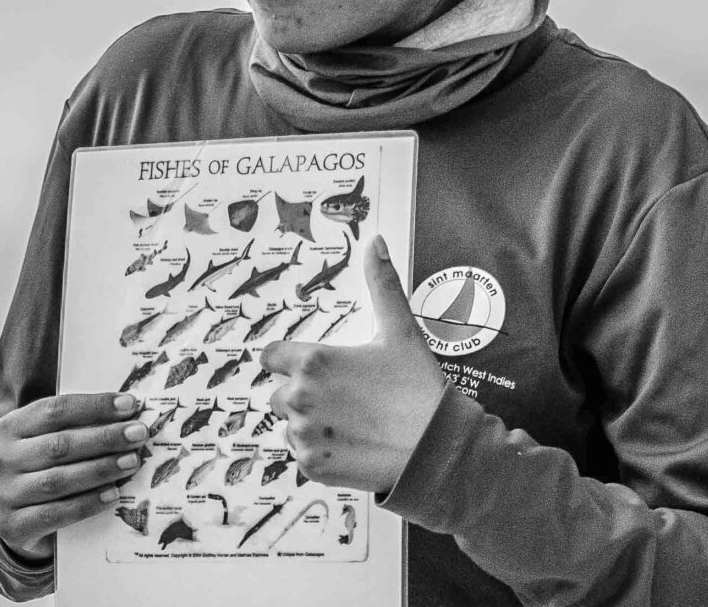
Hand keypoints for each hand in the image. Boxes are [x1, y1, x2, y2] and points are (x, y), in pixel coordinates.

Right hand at [0, 392, 147, 559]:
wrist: (16, 516)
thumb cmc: (43, 465)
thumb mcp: (49, 438)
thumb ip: (79, 424)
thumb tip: (129, 411)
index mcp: (9, 427)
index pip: (55, 410)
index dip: (95, 406)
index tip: (130, 404)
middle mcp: (0, 460)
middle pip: (59, 444)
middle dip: (105, 437)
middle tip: (138, 434)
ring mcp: (2, 495)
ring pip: (58, 480)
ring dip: (100, 469)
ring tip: (132, 461)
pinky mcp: (11, 527)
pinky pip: (54, 514)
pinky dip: (87, 504)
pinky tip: (113, 495)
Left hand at [260, 235, 445, 492]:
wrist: (436, 449)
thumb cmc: (418, 387)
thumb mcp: (400, 330)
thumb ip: (382, 284)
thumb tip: (375, 242)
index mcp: (313, 361)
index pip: (271, 356)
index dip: (286, 359)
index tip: (304, 365)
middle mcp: (299, 397)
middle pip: (280, 391)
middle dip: (302, 392)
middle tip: (343, 396)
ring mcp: (303, 434)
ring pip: (290, 423)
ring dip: (310, 421)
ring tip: (350, 420)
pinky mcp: (312, 466)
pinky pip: (301, 452)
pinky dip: (320, 448)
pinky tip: (351, 441)